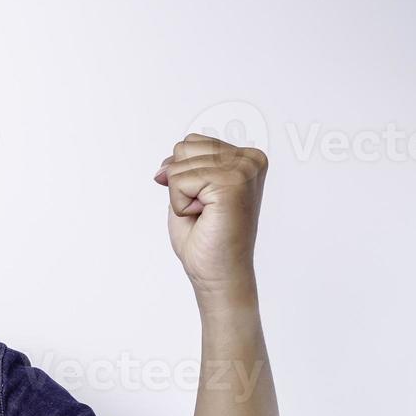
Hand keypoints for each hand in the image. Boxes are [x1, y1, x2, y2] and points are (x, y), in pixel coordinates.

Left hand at [153, 133, 267, 303]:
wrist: (218, 272)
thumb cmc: (206, 237)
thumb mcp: (190, 192)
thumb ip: (184, 167)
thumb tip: (165, 165)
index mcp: (246, 157)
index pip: (191, 142)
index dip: (181, 173)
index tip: (202, 200)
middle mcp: (250, 159)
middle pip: (184, 147)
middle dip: (180, 182)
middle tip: (203, 210)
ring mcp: (244, 169)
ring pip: (180, 163)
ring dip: (180, 195)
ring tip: (205, 214)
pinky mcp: (232, 183)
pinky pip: (179, 180)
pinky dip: (181, 204)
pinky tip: (204, 217)